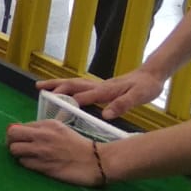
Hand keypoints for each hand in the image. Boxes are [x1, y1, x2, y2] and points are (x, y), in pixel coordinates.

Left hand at [5, 121, 104, 186]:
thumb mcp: (61, 129)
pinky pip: (25, 164)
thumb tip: (23, 131)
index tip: (19, 139)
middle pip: (11, 135)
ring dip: (18, 154)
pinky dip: (27, 164)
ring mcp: (42, 151)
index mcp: (47, 125)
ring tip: (27, 156)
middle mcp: (42, 135)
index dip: (16, 134)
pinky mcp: (44, 166)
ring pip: (14, 150)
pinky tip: (36, 164)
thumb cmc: (78, 145)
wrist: (94, 160)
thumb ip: (42, 129)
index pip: (18, 126)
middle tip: (17, 147)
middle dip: (11, 141)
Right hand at [37, 69, 165, 120]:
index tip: (55, 109)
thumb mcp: (138, 97)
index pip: (83, 96)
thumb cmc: (146, 87)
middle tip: (38, 89)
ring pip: (74, 83)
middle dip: (55, 86)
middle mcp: (98, 86)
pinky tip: (63, 92)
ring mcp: (98, 85)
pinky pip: (79, 86)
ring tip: (42, 87)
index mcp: (105, 90)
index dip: (69, 102)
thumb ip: (122, 105)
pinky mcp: (100, 86)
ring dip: (57, 85)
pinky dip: (67, 87)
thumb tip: (105, 115)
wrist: (152, 75)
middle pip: (72, 84)